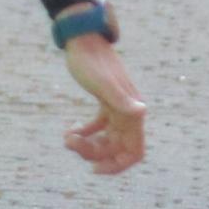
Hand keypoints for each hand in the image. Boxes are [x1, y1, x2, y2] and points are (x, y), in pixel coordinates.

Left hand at [61, 32, 145, 176]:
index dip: (118, 165)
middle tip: (70, 142)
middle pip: (116, 149)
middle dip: (93, 153)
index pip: (135, 152)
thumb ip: (121, 99)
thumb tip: (142, 111)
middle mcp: (128, 112)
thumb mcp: (102, 83)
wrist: (83, 39)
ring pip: (107, 139)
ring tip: (66, 136)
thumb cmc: (91, 61)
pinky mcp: (105, 102)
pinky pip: (100, 126)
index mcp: (131, 112)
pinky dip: (86, 132)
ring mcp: (117, 107)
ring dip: (87, 144)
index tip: (95, 169)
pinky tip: (70, 130)